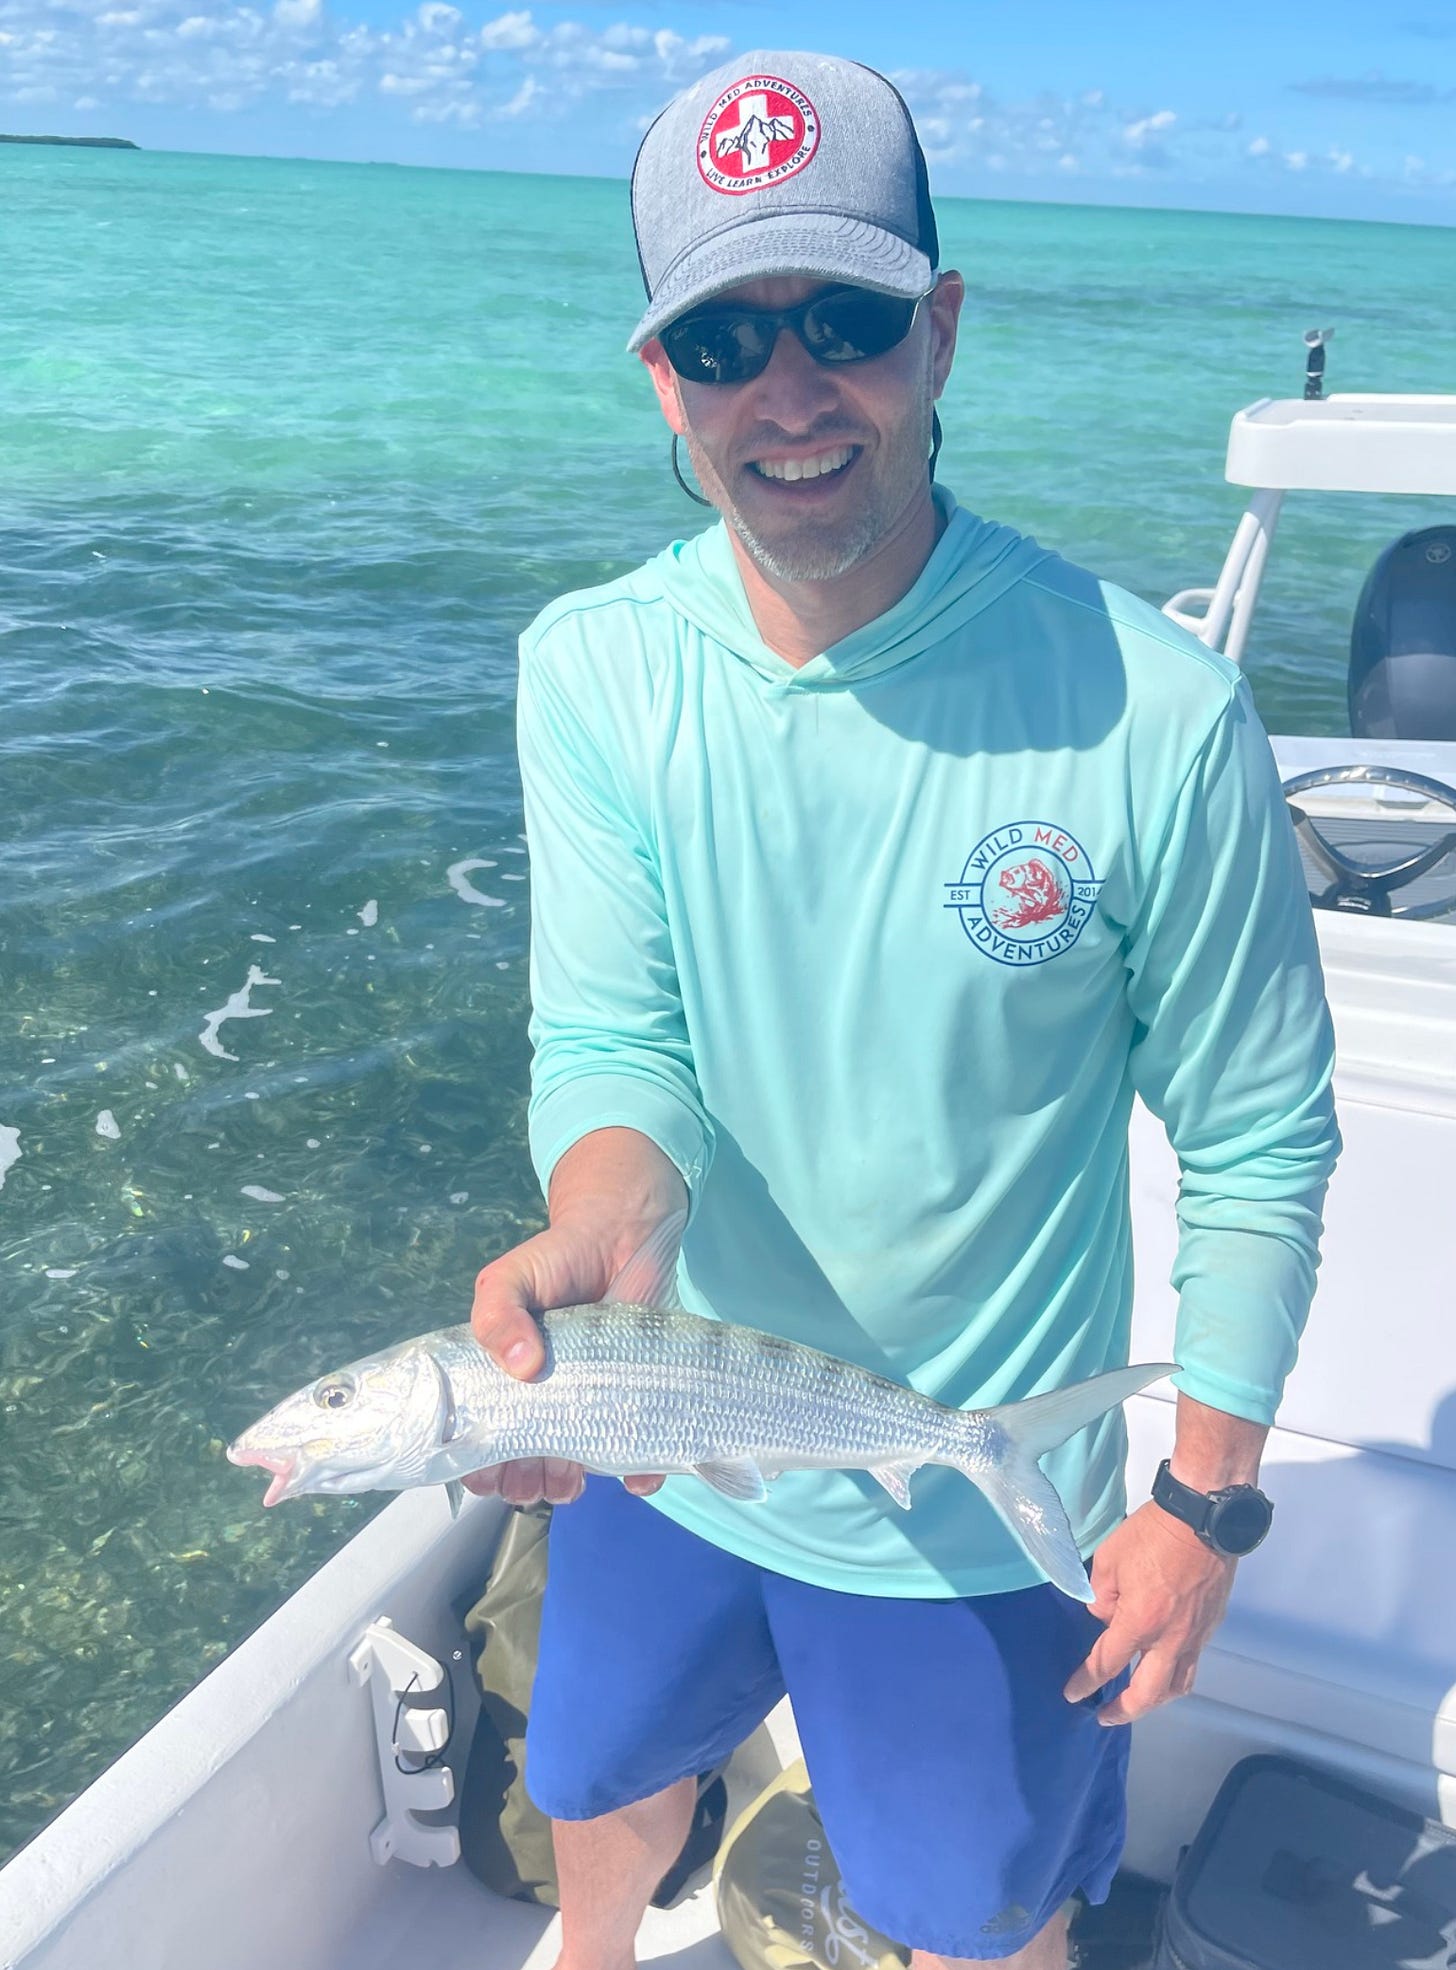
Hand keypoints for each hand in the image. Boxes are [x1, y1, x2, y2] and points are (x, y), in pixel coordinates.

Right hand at [464, 1213, 664, 1506]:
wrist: (622, 1236)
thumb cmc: (555, 1261)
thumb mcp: (510, 1279)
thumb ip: (497, 1315)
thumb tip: (520, 1367)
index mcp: (500, 1381)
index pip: (476, 1439)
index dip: (475, 1465)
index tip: (485, 1471)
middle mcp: (541, 1402)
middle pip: (520, 1467)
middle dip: (520, 1485)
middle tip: (529, 1478)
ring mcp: (588, 1406)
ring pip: (571, 1472)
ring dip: (565, 1487)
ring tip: (571, 1477)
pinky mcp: (634, 1404)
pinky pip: (637, 1458)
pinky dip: (639, 1476)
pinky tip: (637, 1476)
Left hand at [1062, 1499, 1236, 1723]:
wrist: (1203, 1518)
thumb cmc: (1152, 1534)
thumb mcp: (1109, 1559)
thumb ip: (1101, 1596)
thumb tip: (1107, 1617)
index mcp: (1140, 1622)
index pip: (1107, 1664)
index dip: (1086, 1681)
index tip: (1072, 1694)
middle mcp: (1170, 1639)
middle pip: (1148, 1694)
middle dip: (1123, 1711)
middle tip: (1104, 1716)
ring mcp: (1196, 1636)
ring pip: (1178, 1685)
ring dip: (1155, 1700)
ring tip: (1138, 1701)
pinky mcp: (1211, 1626)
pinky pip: (1193, 1661)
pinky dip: (1175, 1672)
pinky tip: (1162, 1664)